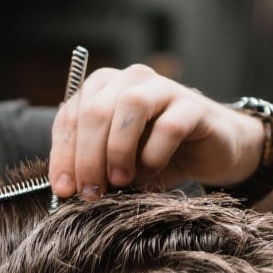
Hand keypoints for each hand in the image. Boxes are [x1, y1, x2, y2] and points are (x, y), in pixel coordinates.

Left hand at [48, 65, 263, 199]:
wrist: (209, 152)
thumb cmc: (155, 155)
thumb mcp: (116, 163)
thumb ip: (92, 167)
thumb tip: (67, 191)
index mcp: (101, 89)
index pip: (70, 117)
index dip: (63, 155)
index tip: (63, 189)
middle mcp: (129, 80)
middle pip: (95, 111)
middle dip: (87, 157)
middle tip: (91, 192)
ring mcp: (163, 88)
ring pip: (130, 106)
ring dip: (118, 149)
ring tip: (120, 180)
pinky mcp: (193, 106)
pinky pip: (169, 126)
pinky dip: (155, 154)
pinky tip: (152, 171)